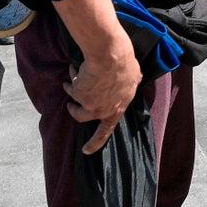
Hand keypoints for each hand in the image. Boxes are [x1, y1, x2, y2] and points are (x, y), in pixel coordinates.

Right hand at [62, 31, 143, 154]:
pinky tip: (73, 70)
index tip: (86, 151)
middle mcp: (103, 110)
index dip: (95, 142)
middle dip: (75, 111)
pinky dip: (71, 78)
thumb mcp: (135, 75)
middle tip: (71, 107)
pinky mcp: (78, 94)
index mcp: (118, 108)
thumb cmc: (126, 63)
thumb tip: (136, 79)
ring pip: (75, 105)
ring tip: (69, 87)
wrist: (110, 56)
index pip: (106, 130)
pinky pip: (71, 87)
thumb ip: (133, 81)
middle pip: (83, 118)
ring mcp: (89, 104)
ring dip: (71, 98)